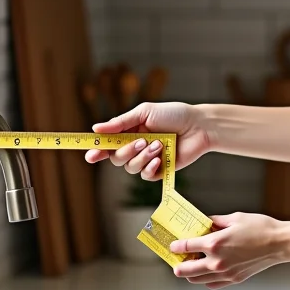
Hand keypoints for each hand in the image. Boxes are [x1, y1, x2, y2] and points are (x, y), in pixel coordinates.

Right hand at [84, 101, 212, 180]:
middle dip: (126, 151)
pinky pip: (145, 176)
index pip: (108, 143)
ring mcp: (147, 159)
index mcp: (129, 132)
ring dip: (142, 157)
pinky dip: (150, 168)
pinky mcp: (160, 170)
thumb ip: (121, 122)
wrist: (199, 126)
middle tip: (141, 141)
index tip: (90, 154)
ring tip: (159, 145)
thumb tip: (96, 128)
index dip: (97, 150)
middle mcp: (136, 147)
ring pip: (130, 167)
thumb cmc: (174, 114)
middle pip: (116, 158)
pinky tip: (160, 159)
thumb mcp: (145, 113)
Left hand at [169, 213, 289, 288]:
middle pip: (186, 269)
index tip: (173, 244)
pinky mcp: (234, 279)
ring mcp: (225, 273)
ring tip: (190, 265)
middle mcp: (217, 261)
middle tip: (176, 259)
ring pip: (197, 279)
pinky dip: (205, 279)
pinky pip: (212, 284)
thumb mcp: (235, 218)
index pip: (187, 246)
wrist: (280, 243)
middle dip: (177, 264)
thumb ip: (216, 221)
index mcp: (215, 243)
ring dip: (190, 273)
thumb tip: (205, 223)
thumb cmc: (260, 228)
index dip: (176, 245)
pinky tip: (206, 272)